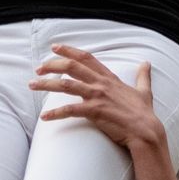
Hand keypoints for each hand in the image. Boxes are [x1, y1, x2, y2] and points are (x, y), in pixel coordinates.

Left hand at [29, 45, 165, 148]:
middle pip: (71, 67)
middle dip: (52, 65)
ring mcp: (97, 96)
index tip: (54, 48)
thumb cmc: (144, 113)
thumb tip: (146, 63)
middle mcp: (101, 83)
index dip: (69, 51)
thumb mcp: (144, 91)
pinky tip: (44, 117)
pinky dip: (55, 113)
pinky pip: (69, 110)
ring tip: (32, 85)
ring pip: (66, 85)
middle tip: (38, 68)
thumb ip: (143, 76)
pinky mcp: (94, 111)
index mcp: (109, 78)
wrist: (146, 131)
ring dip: (46, 84)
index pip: (86, 58)